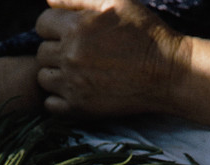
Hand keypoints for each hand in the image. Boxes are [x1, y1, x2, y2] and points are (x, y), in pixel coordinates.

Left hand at [34, 0, 188, 118]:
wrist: (167, 73)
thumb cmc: (145, 33)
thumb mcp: (116, 2)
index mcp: (76, 27)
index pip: (42, 24)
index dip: (55, 26)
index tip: (72, 32)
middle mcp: (70, 56)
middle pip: (41, 52)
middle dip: (56, 50)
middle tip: (80, 53)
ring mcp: (73, 84)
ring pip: (44, 78)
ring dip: (56, 74)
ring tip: (77, 72)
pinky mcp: (80, 108)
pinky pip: (50, 104)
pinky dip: (59, 98)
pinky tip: (76, 90)